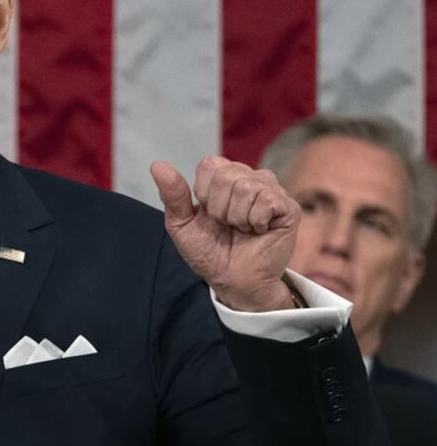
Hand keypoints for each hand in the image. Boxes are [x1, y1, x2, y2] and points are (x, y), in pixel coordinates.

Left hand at [150, 157, 299, 311]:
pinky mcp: (288, 208)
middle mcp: (250, 177)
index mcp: (224, 176)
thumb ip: (172, 195)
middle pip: (226, 176)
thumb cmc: (209, 251)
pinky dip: (255, 222)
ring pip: (245, 188)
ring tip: (242, 229)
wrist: (232, 280)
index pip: (209, 165)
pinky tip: (258, 231)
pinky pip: (266, 202)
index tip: (208, 215)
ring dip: (236, 217)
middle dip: (219, 208)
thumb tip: (157, 165)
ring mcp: (272, 191)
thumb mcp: (182, 224)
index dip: (203, 193)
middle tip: (227, 225)